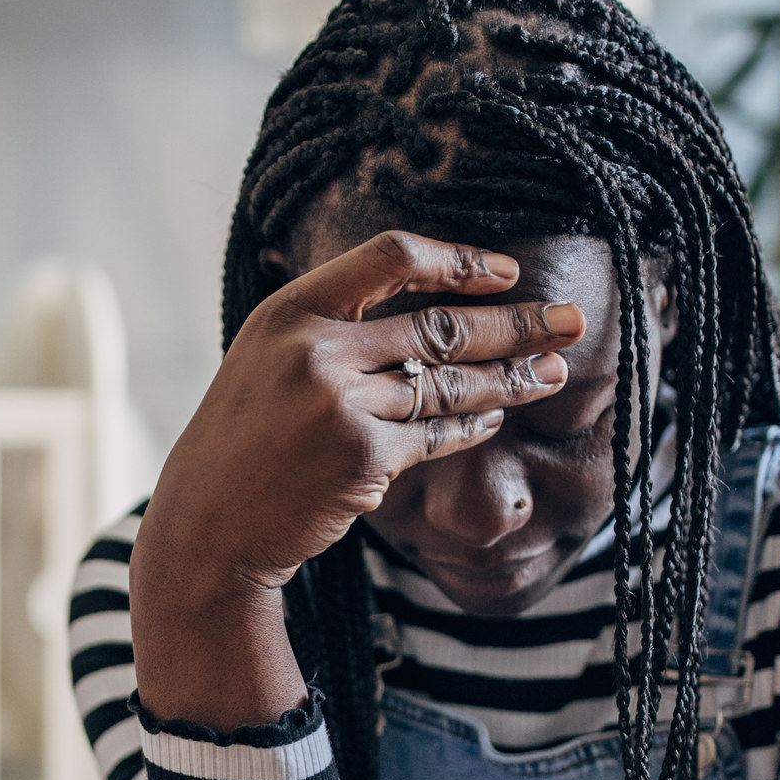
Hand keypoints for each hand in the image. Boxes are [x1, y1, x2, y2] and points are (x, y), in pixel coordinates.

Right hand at [131, 232, 581, 728]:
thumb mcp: (267, 359)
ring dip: (511, 378)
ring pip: (448, 383)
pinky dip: (472, 426)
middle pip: (438, 323)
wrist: (207, 523)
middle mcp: (316, 348)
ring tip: (554, 372)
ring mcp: (340, 403)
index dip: (457, 259)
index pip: (391, 256)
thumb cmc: (242, 441)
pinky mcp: (361, 457)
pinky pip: (436, 435)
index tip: (506, 270)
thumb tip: (426, 303)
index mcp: (291, 309)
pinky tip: (497, 417)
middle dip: (517, 321)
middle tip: (572, 319)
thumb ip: (332, 327)